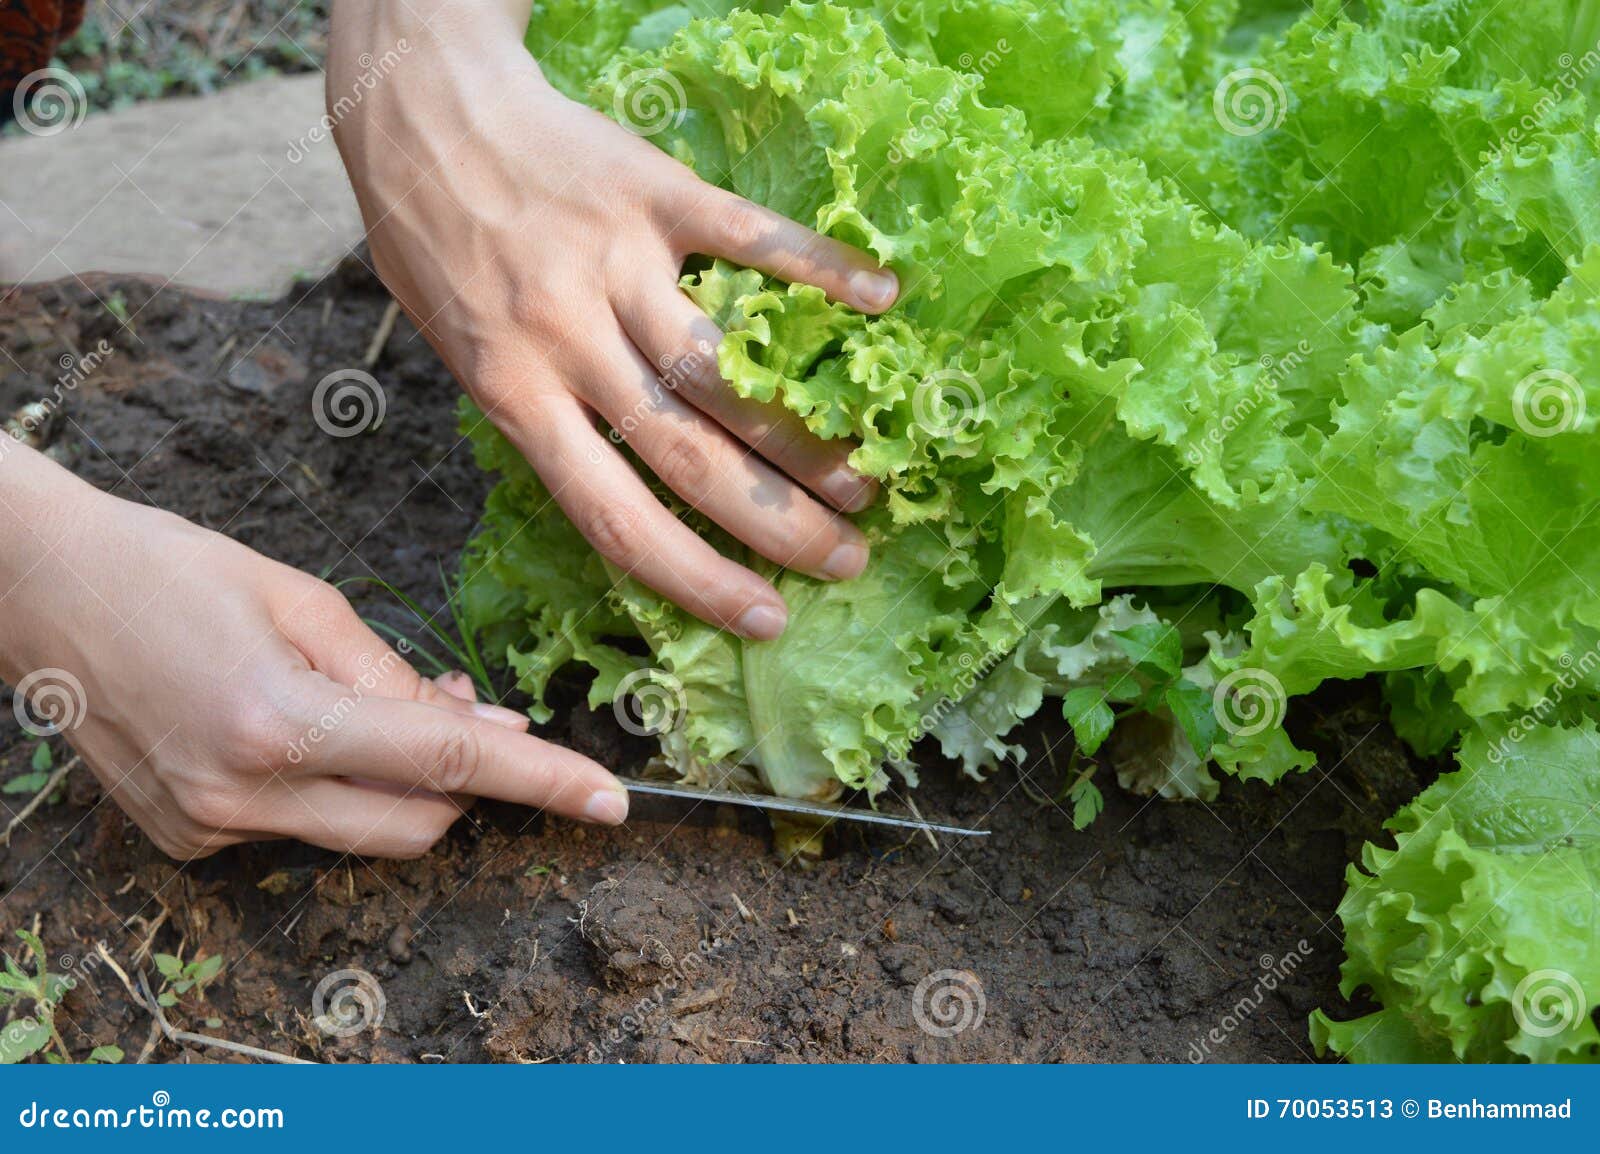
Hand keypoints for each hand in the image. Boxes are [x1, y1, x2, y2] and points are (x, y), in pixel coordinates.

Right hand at [0, 447, 627, 859]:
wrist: (37, 589)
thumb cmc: (171, 568)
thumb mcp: (303, 600)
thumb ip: (400, 677)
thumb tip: (485, 729)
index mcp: (281, 721)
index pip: (449, 765)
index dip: (541, 783)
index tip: (608, 802)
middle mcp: (242, 794)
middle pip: (416, 826)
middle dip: (466, 786)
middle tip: (466, 710)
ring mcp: (206, 828)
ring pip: (359, 835)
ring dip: (397, 784)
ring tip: (366, 705)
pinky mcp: (182, 840)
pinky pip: (296, 831)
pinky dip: (328, 790)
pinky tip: (295, 731)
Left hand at [329, 1, 898, 640]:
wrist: (415, 104)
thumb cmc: (429, 237)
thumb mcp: (453, 348)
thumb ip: (530, 412)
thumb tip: (614, 476)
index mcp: (513, 392)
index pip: (614, 518)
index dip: (697, 580)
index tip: (764, 618)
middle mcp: (566, 340)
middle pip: (689, 457)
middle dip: (777, 524)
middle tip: (848, 559)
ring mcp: (614, 264)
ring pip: (724, 370)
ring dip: (803, 436)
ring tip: (864, 478)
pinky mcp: (652, 190)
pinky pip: (749, 236)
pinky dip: (819, 268)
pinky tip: (881, 299)